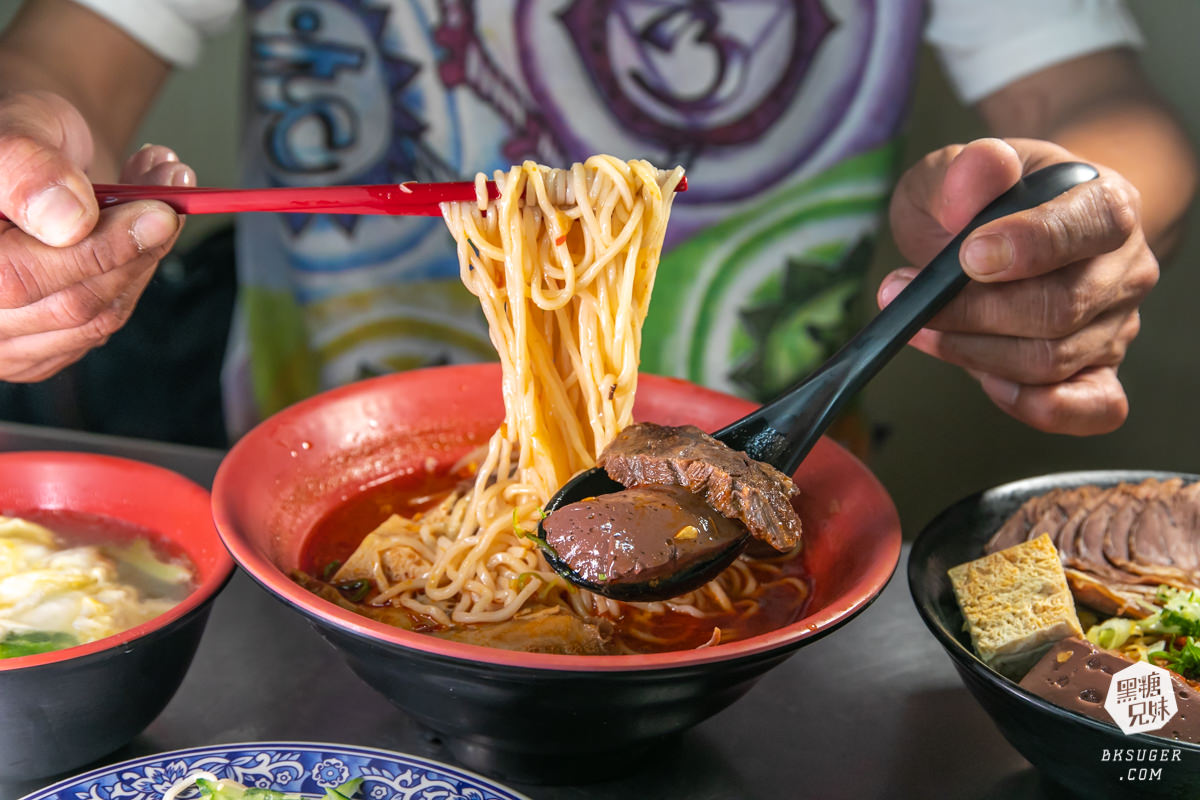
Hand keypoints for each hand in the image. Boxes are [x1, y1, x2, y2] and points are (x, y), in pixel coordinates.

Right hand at [0, 91, 191, 380]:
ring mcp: (5, 337)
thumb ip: (29, 170)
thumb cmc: (16, 145)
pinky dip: (136, 275)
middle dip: (136, 250)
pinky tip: (142, 228)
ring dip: (145, 258)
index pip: (20, 277)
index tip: (161, 212)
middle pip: (71, 306)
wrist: (28, 166)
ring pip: (98, 320)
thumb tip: (68, 222)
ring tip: (162, 196)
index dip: (101, 248)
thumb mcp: (16, 128)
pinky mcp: (41, 347)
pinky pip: (102, 324)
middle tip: (172, 198)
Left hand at [878, 137, 1156, 434]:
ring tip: (921, 328)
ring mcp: (1116, 323)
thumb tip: (983, 169)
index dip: (1031, 246)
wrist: (1000, 234)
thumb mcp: (956, 171)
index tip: (968, 256)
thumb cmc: (981, 203)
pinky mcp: (1098, 370)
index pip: (1092, 225)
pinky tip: (989, 385)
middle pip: (1060, 308)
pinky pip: (1092, 407)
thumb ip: (965, 169)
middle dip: (974, 312)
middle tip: (909, 298)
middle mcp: (1123, 266)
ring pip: (1052, 360)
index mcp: (1104, 201)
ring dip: (974, 352)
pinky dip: (1039, 406)